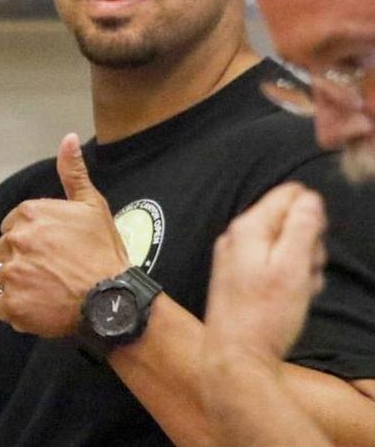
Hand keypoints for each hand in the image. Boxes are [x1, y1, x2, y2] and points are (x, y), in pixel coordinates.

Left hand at [0, 133, 128, 336]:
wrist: (114, 300)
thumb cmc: (104, 253)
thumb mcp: (92, 206)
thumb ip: (73, 172)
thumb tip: (68, 139)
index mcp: (28, 214)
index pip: (12, 227)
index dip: (30, 240)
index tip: (49, 252)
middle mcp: (15, 241)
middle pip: (4, 251)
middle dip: (21, 261)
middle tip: (50, 272)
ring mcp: (12, 273)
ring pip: (3, 278)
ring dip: (19, 286)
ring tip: (47, 291)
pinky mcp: (13, 304)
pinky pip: (2, 306)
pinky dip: (16, 310)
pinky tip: (38, 308)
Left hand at [204, 183, 326, 365]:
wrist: (236, 355)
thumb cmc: (266, 313)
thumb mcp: (293, 267)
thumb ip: (302, 228)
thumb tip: (309, 198)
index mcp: (248, 226)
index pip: (287, 194)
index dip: (312, 216)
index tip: (315, 245)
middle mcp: (236, 236)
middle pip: (286, 221)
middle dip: (307, 245)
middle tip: (307, 274)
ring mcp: (234, 256)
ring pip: (282, 245)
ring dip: (299, 266)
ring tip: (298, 291)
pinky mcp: (237, 276)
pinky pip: (271, 265)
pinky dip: (286, 278)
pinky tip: (289, 299)